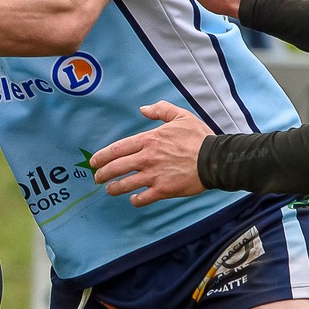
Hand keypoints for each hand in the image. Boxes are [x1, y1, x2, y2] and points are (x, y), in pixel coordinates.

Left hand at [90, 102, 210, 204]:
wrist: (215, 159)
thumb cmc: (199, 137)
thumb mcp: (180, 116)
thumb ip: (160, 110)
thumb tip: (143, 109)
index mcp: (149, 140)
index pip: (117, 149)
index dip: (102, 156)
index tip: (94, 162)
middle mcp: (147, 158)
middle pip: (116, 167)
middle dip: (102, 174)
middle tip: (97, 178)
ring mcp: (154, 175)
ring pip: (126, 184)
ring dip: (114, 188)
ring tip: (109, 190)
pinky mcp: (163, 190)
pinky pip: (143, 198)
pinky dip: (136, 200)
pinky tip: (134, 199)